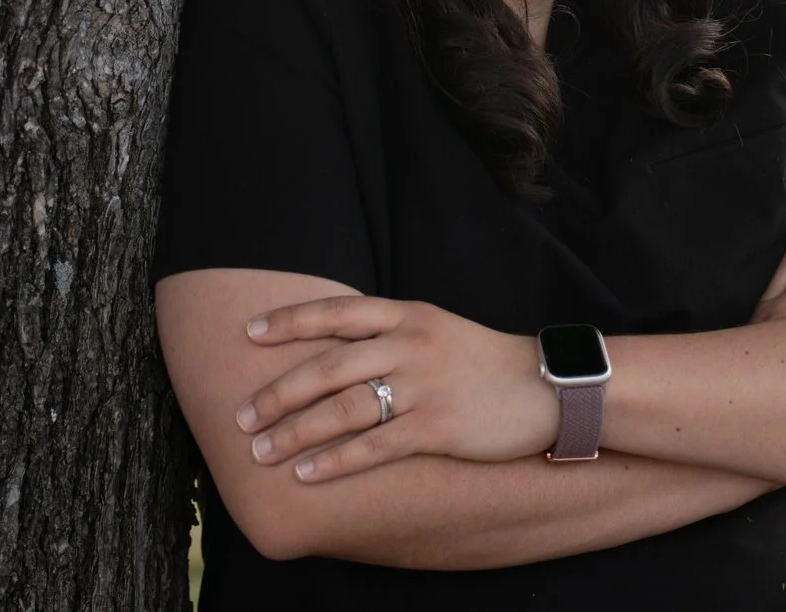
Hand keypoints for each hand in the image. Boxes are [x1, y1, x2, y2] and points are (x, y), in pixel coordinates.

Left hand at [235, 295, 556, 482]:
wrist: (546, 387)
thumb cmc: (483, 361)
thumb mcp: (435, 329)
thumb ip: (389, 333)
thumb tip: (331, 347)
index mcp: (407, 314)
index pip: (336, 312)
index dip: (288, 322)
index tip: (247, 332)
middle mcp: (410, 344)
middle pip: (327, 366)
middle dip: (277, 393)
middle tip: (240, 415)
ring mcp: (424, 385)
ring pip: (343, 409)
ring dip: (295, 432)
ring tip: (261, 451)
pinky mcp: (437, 427)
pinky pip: (374, 447)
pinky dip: (335, 461)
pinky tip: (307, 474)